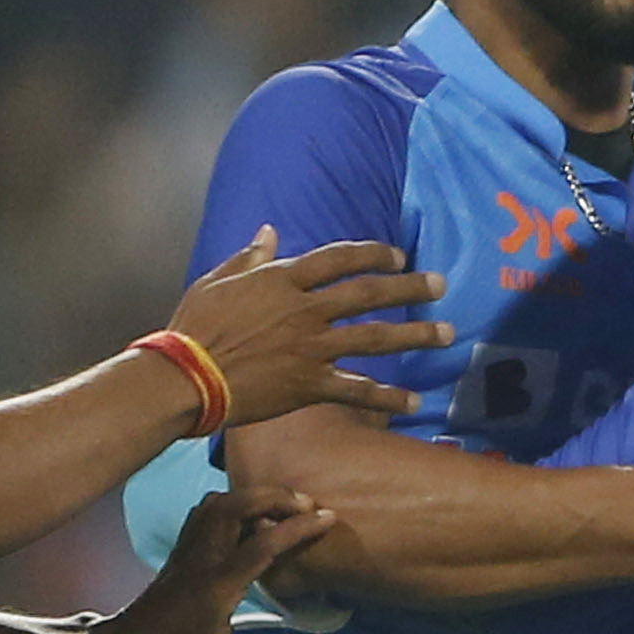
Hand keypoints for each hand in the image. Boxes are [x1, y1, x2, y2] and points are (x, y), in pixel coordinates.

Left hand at [83, 490, 337, 633]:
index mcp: (215, 587)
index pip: (262, 545)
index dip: (298, 528)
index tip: (328, 518)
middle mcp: (200, 560)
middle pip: (237, 506)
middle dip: (275, 497)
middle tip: (308, 505)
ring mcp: (186, 552)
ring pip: (218, 504)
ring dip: (252, 496)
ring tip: (283, 505)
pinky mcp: (179, 554)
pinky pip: (205, 514)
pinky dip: (231, 503)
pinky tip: (248, 518)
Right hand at [167, 230, 437, 427]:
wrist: (185, 377)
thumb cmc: (194, 328)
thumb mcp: (216, 281)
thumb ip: (249, 257)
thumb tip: (271, 231)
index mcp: (283, 280)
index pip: (339, 259)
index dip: (372, 254)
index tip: (396, 255)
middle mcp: (306, 310)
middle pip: (368, 293)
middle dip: (409, 287)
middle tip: (440, 286)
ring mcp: (311, 348)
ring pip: (374, 338)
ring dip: (415, 335)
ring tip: (447, 335)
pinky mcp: (310, 386)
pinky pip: (357, 391)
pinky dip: (388, 397)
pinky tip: (416, 402)